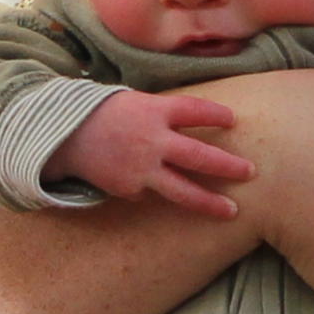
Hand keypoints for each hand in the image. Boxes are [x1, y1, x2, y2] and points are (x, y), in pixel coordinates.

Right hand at [46, 90, 250, 214]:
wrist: (63, 136)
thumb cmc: (104, 115)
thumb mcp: (135, 102)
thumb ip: (164, 114)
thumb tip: (199, 123)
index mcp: (153, 110)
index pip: (194, 111)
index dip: (216, 116)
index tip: (234, 121)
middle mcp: (151, 140)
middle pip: (198, 156)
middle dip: (227, 166)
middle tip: (250, 172)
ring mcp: (141, 168)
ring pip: (183, 189)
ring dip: (210, 201)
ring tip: (232, 211)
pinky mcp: (129, 188)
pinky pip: (151, 193)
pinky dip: (156, 191)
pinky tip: (150, 187)